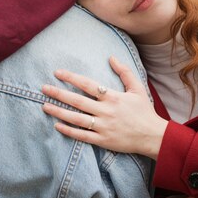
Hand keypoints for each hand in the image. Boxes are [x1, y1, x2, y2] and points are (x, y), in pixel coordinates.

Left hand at [42, 56, 167, 158]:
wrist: (153, 136)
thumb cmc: (144, 111)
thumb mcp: (137, 88)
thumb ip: (124, 72)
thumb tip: (111, 57)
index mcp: (112, 97)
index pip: (87, 85)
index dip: (71, 77)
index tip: (57, 72)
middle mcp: (105, 111)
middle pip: (77, 101)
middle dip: (59, 94)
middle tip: (43, 88)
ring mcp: (103, 127)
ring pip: (76, 119)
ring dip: (59, 112)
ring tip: (45, 106)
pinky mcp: (103, 141)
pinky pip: (82, 136)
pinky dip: (69, 131)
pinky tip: (57, 125)